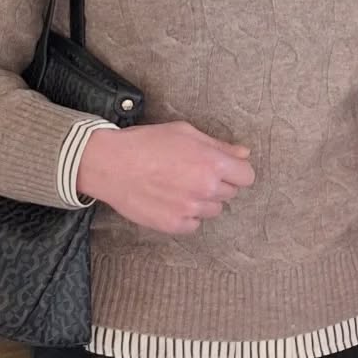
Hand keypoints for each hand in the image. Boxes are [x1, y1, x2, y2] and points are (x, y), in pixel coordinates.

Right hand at [77, 123, 254, 234]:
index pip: (247, 177)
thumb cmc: (147, 143)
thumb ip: (219, 146)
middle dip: (218, 184)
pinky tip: (171, 201)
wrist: (111, 164)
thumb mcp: (185, 132)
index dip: (237, 171)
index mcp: (212, 163)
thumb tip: (244, 154)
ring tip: (180, 187)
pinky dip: (187, 215)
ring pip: (213, 210)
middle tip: (194, 174)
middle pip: (230, 193)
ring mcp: (190, 209)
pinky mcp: (174, 224)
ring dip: (203, 201)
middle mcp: (206, 188)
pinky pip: (194, 224)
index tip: (225, 169)